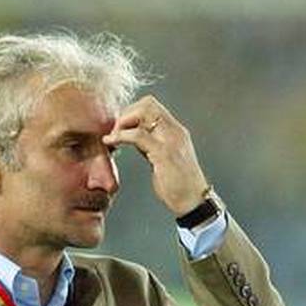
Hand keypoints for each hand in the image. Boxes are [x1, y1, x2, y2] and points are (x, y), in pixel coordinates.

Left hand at [102, 96, 209, 215]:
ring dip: (122, 122)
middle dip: (126, 113)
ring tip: (112, 137)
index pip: (152, 105)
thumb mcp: (163, 159)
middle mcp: (175, 131)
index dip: (132, 112)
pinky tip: (112, 143)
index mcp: (176, 131)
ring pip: (143, 112)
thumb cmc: (179, 185)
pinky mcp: (164, 153)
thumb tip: (131, 136)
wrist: (193, 202)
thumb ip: (150, 145)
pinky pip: (138, 135)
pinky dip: (120, 136)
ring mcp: (171, 140)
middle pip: (147, 103)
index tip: (120, 128)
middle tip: (114, 131)